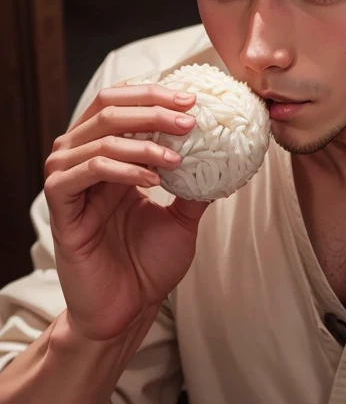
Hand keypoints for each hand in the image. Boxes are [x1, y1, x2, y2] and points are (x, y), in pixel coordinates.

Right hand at [45, 83, 208, 339]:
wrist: (128, 309)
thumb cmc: (147, 265)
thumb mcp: (183, 218)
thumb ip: (197, 186)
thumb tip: (229, 159)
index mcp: (108, 155)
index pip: (122, 103)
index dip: (155, 94)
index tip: (194, 99)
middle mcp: (83, 160)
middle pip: (108, 108)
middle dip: (153, 107)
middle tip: (190, 117)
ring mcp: (69, 181)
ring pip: (100, 138)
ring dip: (144, 141)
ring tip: (178, 157)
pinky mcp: (60, 207)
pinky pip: (87, 171)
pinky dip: (122, 168)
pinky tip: (153, 179)